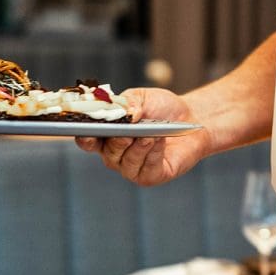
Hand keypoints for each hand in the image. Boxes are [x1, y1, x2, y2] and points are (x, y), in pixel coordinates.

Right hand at [75, 87, 209, 186]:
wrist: (190, 119)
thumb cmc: (161, 109)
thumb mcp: (142, 98)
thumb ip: (129, 102)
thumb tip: (128, 113)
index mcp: (107, 136)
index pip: (88, 141)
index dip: (85, 138)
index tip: (87, 132)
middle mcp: (116, 155)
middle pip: (108, 153)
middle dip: (117, 142)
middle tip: (127, 133)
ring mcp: (133, 168)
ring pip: (127, 163)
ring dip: (138, 148)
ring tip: (149, 135)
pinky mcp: (151, 176)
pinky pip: (147, 169)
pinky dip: (152, 154)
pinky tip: (159, 141)